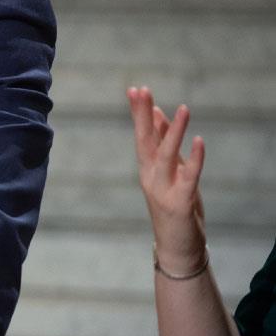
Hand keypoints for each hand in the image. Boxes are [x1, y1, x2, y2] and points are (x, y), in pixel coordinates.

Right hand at [127, 86, 206, 270]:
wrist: (176, 245)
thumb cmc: (174, 205)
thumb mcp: (168, 171)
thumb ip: (162, 144)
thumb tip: (159, 114)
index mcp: (147, 167)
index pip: (141, 134)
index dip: (138, 113)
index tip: (135, 89)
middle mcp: (150, 175)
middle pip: (145, 140)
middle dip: (143, 115)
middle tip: (141, 91)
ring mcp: (163, 189)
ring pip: (166, 155)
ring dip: (173, 131)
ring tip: (183, 109)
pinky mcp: (180, 202)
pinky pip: (189, 176)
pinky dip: (195, 158)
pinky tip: (199, 141)